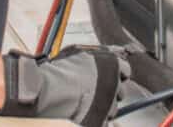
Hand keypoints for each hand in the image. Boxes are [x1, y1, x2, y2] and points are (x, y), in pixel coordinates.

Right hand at [0, 46, 129, 126]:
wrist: (47, 92)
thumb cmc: (59, 70)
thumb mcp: (80, 52)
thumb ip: (99, 53)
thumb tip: (112, 52)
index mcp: (113, 64)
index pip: (126, 71)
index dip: (116, 74)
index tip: (107, 77)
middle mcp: (115, 84)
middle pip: (121, 91)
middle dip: (110, 91)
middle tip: (93, 90)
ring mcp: (109, 104)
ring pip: (112, 108)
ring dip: (103, 106)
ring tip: (84, 102)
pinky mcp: (101, 121)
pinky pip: (103, 121)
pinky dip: (96, 119)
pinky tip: (82, 112)